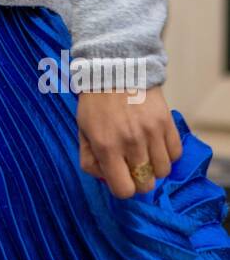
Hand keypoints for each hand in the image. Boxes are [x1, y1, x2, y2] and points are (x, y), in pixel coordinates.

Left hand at [77, 84, 182, 199]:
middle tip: (133, 166)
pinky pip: (175, 154)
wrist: (115, 69)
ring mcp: (151, 133)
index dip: (122, 188)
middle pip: (146, 185)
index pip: (123, 190)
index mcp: (106, 146)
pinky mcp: (166, 123)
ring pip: (163, 171)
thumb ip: (89, 158)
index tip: (120, 177)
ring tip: (145, 152)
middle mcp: (131, 143)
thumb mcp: (82, 130)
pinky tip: (156, 143)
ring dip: (154, 167)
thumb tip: (105, 178)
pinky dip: (168, 154)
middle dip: (139, 180)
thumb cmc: (95, 103)